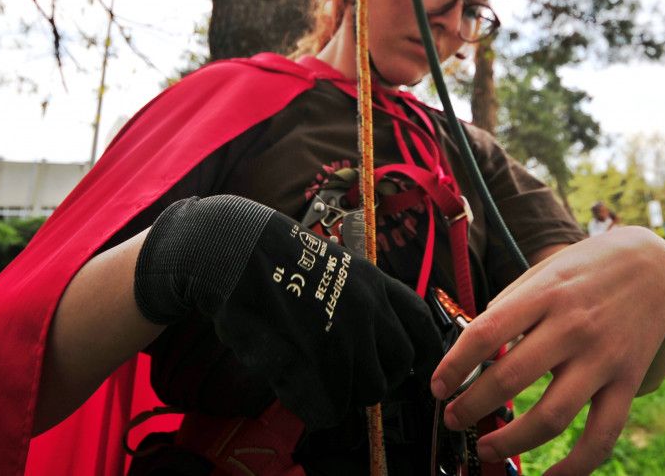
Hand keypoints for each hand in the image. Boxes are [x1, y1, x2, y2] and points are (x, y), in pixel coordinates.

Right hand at [134, 195, 442, 428]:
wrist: (239, 254)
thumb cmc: (279, 260)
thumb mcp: (340, 268)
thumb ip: (365, 303)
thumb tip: (378, 343)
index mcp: (376, 286)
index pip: (422, 327)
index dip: (425, 354)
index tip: (418, 369)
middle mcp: (368, 312)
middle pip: (398, 367)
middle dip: (378, 378)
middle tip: (349, 377)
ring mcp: (343, 338)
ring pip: (367, 392)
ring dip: (344, 393)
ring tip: (315, 376)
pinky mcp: (313, 364)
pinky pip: (330, 409)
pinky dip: (315, 407)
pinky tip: (295, 386)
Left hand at [430, 227, 664, 474]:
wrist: (654, 263)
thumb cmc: (587, 268)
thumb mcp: (544, 271)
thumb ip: (511, 306)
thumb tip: (474, 347)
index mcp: (545, 295)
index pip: (486, 334)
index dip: (454, 366)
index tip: (438, 386)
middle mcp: (573, 327)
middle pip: (511, 379)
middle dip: (472, 407)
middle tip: (453, 418)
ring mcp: (603, 358)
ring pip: (551, 417)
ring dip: (511, 441)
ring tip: (485, 448)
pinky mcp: (628, 382)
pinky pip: (601, 436)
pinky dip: (574, 467)